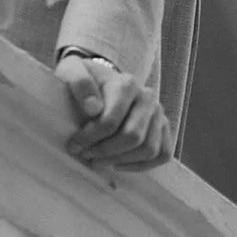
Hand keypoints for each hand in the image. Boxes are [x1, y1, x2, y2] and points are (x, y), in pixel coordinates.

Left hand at [55, 51, 173, 171]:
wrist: (103, 80)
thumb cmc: (87, 80)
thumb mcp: (73, 70)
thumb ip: (80, 82)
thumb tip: (93, 108)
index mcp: (127, 84)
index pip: (111, 121)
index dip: (91, 138)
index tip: (75, 145)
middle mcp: (147, 98)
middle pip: (133, 137)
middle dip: (106, 151)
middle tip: (87, 155)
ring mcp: (158, 114)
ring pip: (148, 150)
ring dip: (121, 161)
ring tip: (99, 160)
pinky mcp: (163, 128)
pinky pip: (161, 154)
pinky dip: (141, 165)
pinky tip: (118, 163)